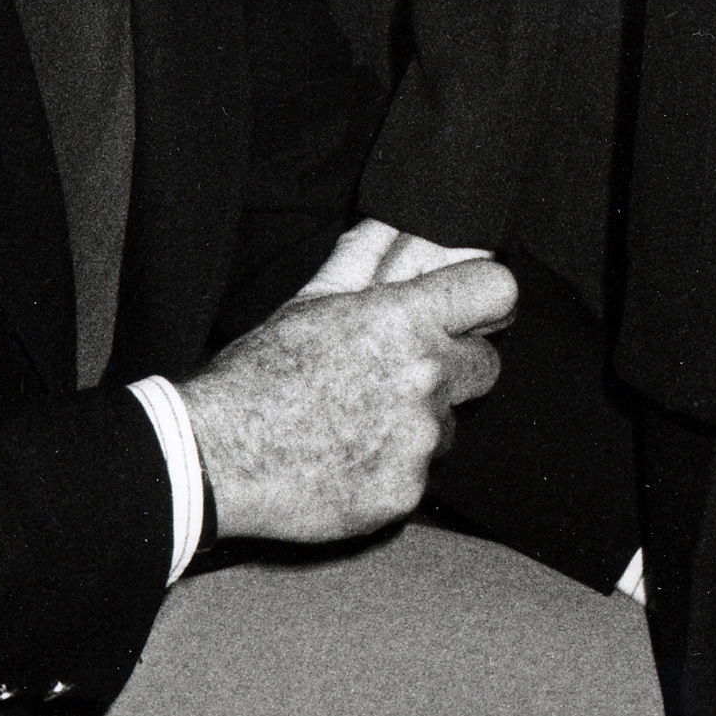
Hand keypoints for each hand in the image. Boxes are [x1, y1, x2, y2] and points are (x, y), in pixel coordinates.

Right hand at [181, 221, 516, 543]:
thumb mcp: (311, 302)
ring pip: (450, 424)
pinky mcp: (407, 491)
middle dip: (456, 366)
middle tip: (402, 374)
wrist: (217, 455)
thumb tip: (396, 223)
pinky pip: (421, 472)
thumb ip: (366, 257)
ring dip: (420, 422)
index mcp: (405, 320)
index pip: (498, 291)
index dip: (487, 301)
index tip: (474, 313)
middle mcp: (425, 376)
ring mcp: (420, 439)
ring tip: (359, 421)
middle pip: (487, 365)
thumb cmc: (258, 375)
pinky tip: (350, 458)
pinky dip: (394, 467)